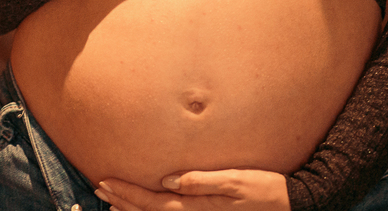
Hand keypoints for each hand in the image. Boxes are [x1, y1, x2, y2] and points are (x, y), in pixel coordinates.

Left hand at [95, 169, 290, 210]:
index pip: (152, 201)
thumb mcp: (236, 180)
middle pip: (149, 210)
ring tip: (109, 200)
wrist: (289, 204)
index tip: (105, 182)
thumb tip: (169, 179)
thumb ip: (202, 180)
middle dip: (122, 200)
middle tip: (98, 188)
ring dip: (131, 208)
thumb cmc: (264, 189)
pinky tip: (141, 208)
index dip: (127, 192)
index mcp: (198, 205)